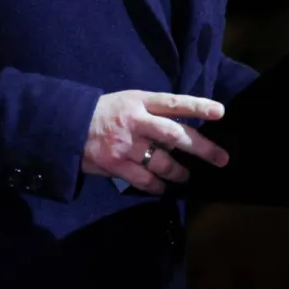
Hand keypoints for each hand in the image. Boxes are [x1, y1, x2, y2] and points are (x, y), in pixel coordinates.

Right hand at [81, 90, 230, 194]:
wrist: (67, 125)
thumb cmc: (105, 112)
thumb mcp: (128, 101)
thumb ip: (152, 113)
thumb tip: (181, 130)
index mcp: (139, 102)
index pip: (174, 103)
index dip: (197, 106)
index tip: (220, 112)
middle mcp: (135, 122)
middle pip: (174, 135)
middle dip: (201, 147)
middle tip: (221, 158)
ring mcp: (125, 145)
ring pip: (162, 162)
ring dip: (179, 171)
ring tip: (186, 175)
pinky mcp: (115, 165)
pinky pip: (144, 179)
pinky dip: (157, 185)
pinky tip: (163, 186)